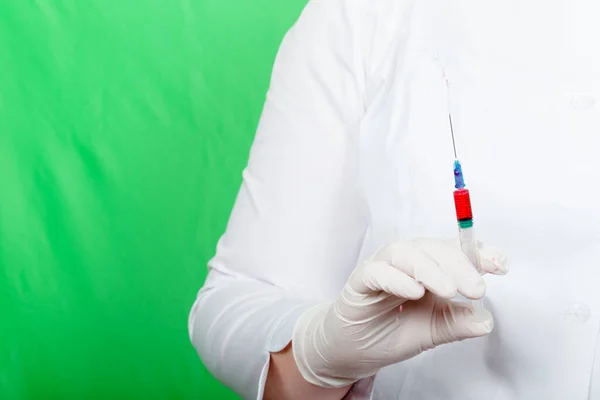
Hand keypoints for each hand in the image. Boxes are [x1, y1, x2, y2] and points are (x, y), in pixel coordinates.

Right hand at [292, 238, 508, 387]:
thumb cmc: (388, 334)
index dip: (476, 252)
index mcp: (425, 269)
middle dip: (458, 264)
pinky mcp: (359, 283)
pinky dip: (396, 278)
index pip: (452, 251)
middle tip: (476, 289)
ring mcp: (380, 269)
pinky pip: (376, 272)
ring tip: (448, 290)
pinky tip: (414, 292)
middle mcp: (404, 263)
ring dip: (429, 268)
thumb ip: (456, 323)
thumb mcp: (432, 332)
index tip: (500, 264)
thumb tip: (486, 320)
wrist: (351, 352)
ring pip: (404, 253)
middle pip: (431, 248)